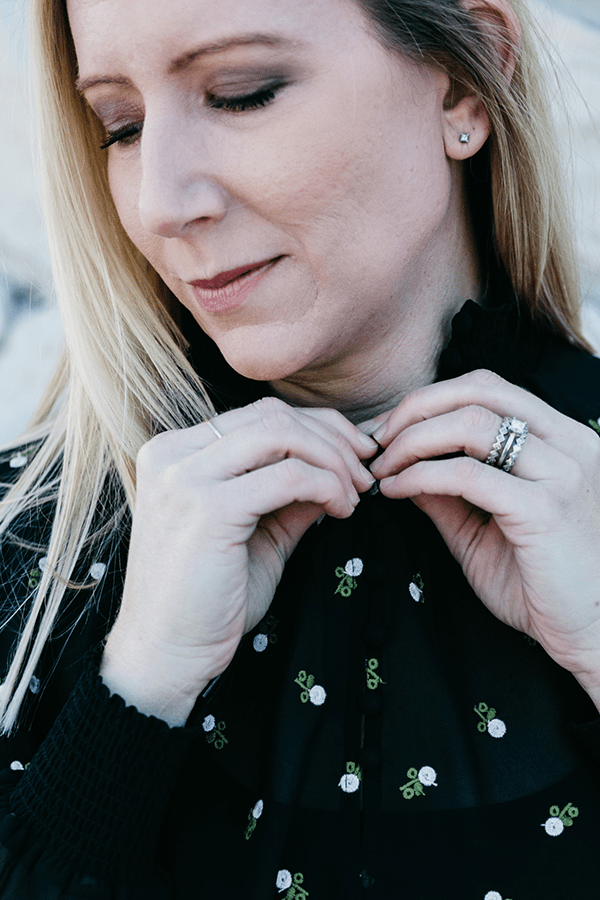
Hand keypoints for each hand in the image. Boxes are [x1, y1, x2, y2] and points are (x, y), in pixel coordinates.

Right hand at [101, 397, 376, 722]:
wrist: (165, 655)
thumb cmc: (207, 600)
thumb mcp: (256, 533)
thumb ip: (290, 495)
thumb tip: (341, 468)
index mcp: (175, 452)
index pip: (260, 414)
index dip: (316, 428)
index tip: (353, 457)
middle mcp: (172, 454)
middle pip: (273, 415)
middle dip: (332, 439)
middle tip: (365, 474)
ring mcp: (185, 477)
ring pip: (282, 434)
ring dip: (333, 460)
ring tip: (355, 494)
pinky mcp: (207, 507)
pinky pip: (289, 476)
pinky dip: (327, 486)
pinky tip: (341, 511)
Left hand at [367, 369, 599, 700]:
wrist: (593, 635)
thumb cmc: (545, 586)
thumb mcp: (484, 529)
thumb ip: (448, 492)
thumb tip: (401, 462)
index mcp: (561, 439)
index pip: (488, 388)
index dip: (430, 399)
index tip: (390, 428)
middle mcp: (568, 443)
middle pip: (478, 390)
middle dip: (415, 408)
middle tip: (377, 440)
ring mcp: (561, 473)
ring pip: (471, 423)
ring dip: (413, 440)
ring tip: (384, 467)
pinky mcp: (544, 509)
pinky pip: (467, 475)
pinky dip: (420, 475)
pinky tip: (397, 490)